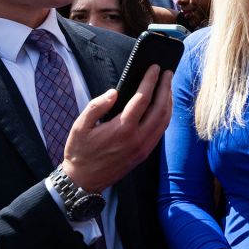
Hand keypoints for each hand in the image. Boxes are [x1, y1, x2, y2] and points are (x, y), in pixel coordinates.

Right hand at [60, 65, 172, 192]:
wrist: (83, 181)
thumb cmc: (80, 152)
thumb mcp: (80, 126)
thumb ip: (97, 106)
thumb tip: (114, 93)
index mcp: (122, 129)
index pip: (143, 99)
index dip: (150, 81)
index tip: (154, 68)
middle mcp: (137, 139)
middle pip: (160, 108)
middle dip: (165, 88)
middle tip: (168, 72)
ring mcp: (143, 148)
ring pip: (164, 121)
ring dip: (168, 102)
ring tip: (167, 86)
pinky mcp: (143, 154)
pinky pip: (160, 132)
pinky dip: (165, 116)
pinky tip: (163, 107)